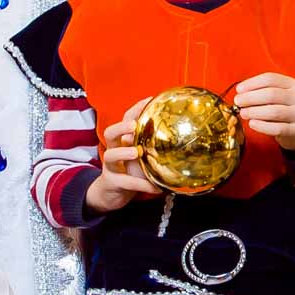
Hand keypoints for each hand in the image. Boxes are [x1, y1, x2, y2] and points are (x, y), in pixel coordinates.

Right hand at [85, 99, 161, 214]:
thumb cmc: (130, 173)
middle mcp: (114, 150)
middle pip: (110, 133)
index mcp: (123, 141)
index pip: (126, 120)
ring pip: (110, 155)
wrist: (112, 194)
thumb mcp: (143, 159)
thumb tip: (184, 142)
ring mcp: (110, 166)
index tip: (150, 99)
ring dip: (124, 152)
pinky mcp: (111, 182)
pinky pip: (125, 182)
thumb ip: (155, 150)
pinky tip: (155, 187)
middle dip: (121, 127)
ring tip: (137, 152)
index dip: (136, 109)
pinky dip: (141, 184)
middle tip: (133, 126)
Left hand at [234, 72, 294, 151]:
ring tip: (243, 113)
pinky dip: (262, 126)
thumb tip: (240, 93)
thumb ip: (259, 91)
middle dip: (251, 98)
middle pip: (271, 94)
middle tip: (238, 102)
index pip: (270, 79)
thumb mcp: (274, 95)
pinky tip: (252, 123)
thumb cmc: (280, 108)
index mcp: (291, 84)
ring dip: (254, 112)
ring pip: (274, 112)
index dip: (252, 83)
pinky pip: (277, 128)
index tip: (239, 89)